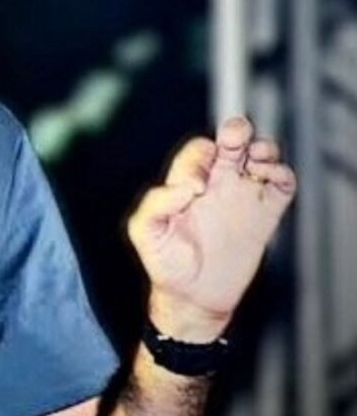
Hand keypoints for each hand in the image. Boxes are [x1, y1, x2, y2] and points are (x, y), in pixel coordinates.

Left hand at [127, 116, 296, 340]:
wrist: (192, 297)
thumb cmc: (164, 263)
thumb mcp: (145, 231)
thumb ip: (156, 203)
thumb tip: (187, 186)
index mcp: (187, 182)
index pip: (199, 150)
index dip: (200, 157)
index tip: (197, 189)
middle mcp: (217, 183)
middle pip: (233, 139)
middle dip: (237, 130)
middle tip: (235, 141)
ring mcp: (242, 197)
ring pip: (261, 155)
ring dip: (263, 149)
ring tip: (256, 162)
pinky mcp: (265, 215)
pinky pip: (282, 185)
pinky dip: (282, 174)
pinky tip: (269, 180)